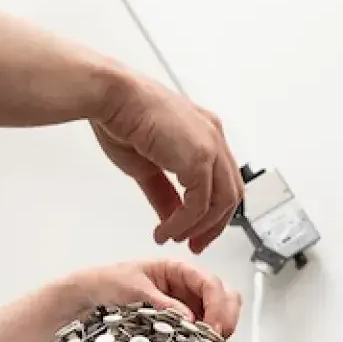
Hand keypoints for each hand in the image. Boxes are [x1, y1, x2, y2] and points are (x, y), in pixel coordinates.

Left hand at [64, 260, 243, 337]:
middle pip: (225, 297)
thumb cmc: (107, 283)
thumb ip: (160, 302)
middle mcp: (187, 287)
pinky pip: (203, 332)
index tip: (212, 328)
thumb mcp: (131, 289)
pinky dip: (206, 341)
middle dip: (225, 318)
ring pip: (219, 315)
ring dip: (219, 331)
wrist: (86, 298)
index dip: (217, 305)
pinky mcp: (181, 325)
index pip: (210, 283)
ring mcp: (187, 306)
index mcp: (177, 269)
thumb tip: (189, 318)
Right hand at [90, 69, 241, 253]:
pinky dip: (184, 222)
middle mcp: (213, 137)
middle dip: (213, 226)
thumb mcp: (147, 166)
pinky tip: (167, 229)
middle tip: (195, 244)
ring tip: (174, 237)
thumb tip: (172, 216)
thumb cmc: (123, 118)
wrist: (112, 97)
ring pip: (221, 202)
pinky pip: (199, 203)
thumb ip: (164, 194)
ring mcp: (210, 145)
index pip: (223, 181)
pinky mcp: (199, 156)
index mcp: (205, 134)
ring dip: (198, 227)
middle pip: (230, 194)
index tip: (197, 231)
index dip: (213, 212)